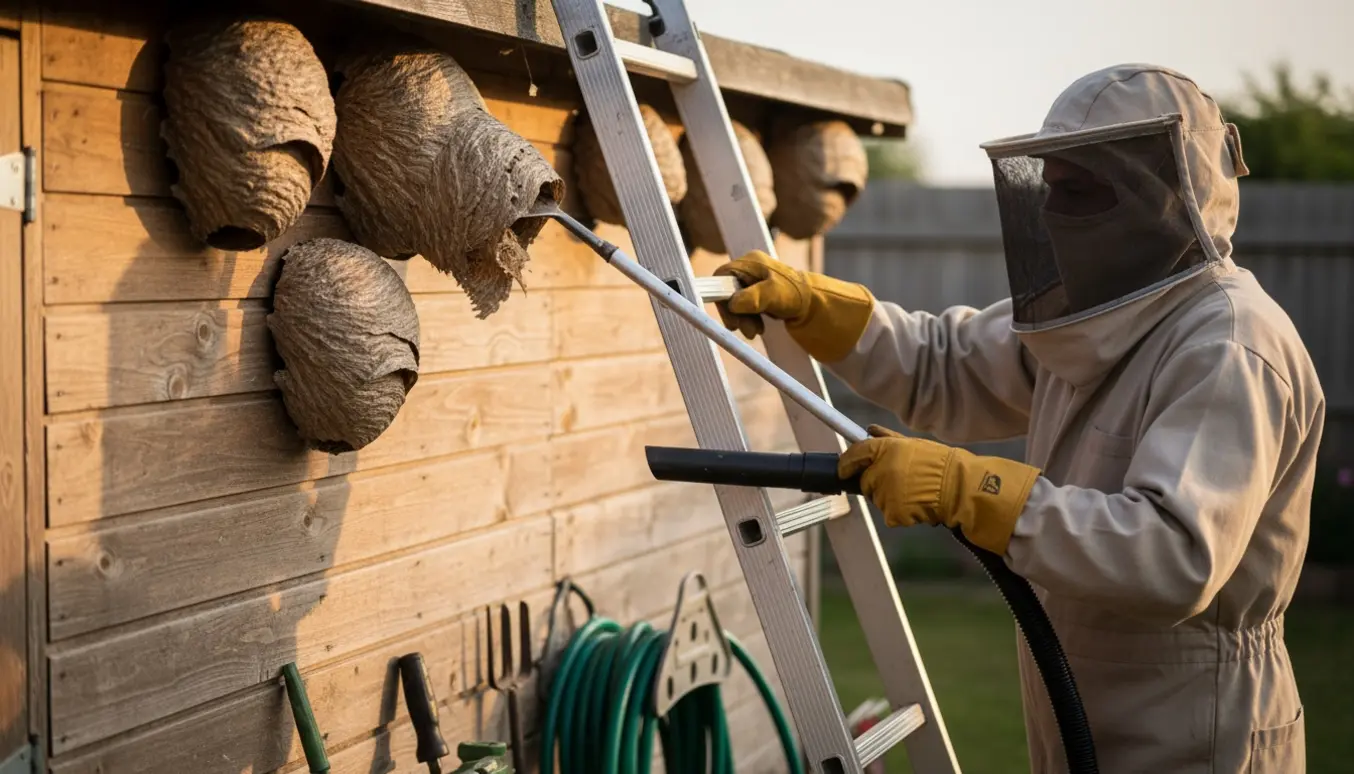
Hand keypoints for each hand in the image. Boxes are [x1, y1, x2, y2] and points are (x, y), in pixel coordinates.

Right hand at [713, 250, 873, 362]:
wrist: (817, 305)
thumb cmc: (797, 295)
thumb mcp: (775, 295)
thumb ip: (754, 298)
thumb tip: (733, 303)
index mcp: (751, 262)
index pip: (722, 276)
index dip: (721, 297)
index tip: (731, 317)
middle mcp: (751, 269)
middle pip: (727, 291)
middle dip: (735, 313)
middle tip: (746, 331)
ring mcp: (754, 281)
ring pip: (736, 302)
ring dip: (743, 319)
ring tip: (756, 332)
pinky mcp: (759, 294)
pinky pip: (745, 308)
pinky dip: (749, 319)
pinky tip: (760, 327)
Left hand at [838, 425, 1040, 554]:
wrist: (959, 487)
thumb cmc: (940, 463)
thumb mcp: (914, 444)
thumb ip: (887, 437)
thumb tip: (869, 429)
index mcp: (885, 449)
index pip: (855, 454)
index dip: (846, 463)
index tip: (843, 469)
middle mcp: (880, 470)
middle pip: (865, 481)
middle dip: (876, 481)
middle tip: (900, 481)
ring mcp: (885, 493)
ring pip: (877, 498)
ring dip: (889, 497)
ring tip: (914, 492)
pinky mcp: (892, 513)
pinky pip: (889, 514)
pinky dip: (900, 512)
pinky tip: (917, 504)